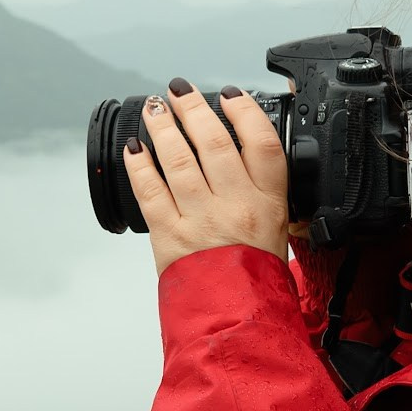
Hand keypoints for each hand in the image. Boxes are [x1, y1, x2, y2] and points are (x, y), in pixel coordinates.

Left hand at [123, 79, 289, 275]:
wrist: (237, 319)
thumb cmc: (256, 278)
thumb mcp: (277, 230)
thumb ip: (262, 193)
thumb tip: (244, 157)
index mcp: (268, 203)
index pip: (261, 142)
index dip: (245, 111)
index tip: (230, 95)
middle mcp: (236, 206)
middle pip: (214, 142)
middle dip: (193, 108)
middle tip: (179, 90)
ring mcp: (201, 219)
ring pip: (179, 160)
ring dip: (163, 128)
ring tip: (155, 109)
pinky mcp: (170, 235)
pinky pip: (150, 191)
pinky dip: (139, 165)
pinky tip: (134, 147)